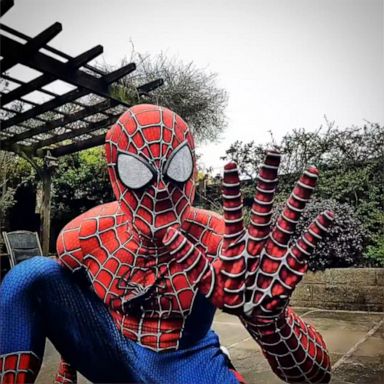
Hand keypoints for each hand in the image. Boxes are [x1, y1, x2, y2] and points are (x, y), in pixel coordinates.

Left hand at [163, 151, 333, 319]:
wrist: (251, 315)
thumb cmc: (227, 294)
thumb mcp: (204, 277)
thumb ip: (188, 256)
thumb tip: (165, 234)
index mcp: (236, 241)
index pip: (234, 209)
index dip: (232, 187)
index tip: (230, 162)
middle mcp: (257, 240)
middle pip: (265, 204)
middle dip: (268, 179)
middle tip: (273, 151)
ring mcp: (276, 250)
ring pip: (288, 218)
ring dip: (300, 196)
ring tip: (312, 171)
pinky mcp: (292, 265)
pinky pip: (305, 246)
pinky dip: (315, 232)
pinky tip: (326, 215)